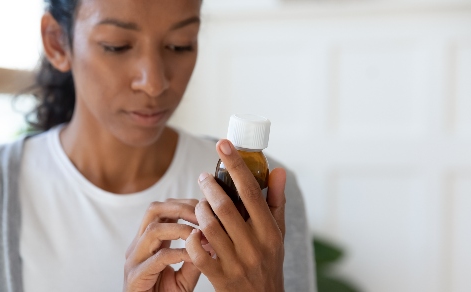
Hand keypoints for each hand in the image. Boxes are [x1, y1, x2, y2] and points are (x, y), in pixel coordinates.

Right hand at [124, 199, 202, 291]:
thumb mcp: (184, 276)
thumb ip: (194, 258)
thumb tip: (211, 240)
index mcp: (147, 242)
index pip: (162, 208)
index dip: (184, 203)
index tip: (206, 207)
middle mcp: (138, 246)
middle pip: (154, 210)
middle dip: (182, 207)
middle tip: (204, 215)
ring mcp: (134, 260)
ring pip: (153, 230)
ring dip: (181, 229)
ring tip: (200, 235)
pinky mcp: (135, 277)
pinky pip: (158, 258)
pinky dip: (179, 253)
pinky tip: (194, 256)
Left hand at [186, 139, 286, 291]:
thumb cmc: (268, 260)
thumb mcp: (277, 232)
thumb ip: (275, 200)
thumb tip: (278, 169)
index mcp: (269, 231)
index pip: (251, 191)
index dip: (235, 165)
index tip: (222, 144)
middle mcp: (254, 246)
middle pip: (225, 207)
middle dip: (209, 187)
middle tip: (203, 177)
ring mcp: (236, 262)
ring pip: (209, 226)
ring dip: (199, 210)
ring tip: (199, 202)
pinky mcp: (219, 277)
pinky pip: (198, 252)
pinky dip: (192, 238)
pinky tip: (193, 231)